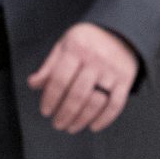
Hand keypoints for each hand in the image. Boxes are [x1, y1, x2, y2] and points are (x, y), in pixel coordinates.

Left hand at [26, 23, 140, 132]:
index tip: (45, 111)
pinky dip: (105, 119)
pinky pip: (116, 104)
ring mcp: (113, 70)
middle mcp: (96, 58)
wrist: (120, 31)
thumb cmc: (87, 41)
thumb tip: (33, 84)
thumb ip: (50, 66)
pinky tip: (94, 126)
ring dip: (82, 119)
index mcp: (77, 48)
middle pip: (77, 94)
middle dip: (65, 114)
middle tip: (57, 124)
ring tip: (71, 127)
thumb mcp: (65, 45)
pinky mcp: (126, 79)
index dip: (50, 98)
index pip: (60, 79)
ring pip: (96, 102)